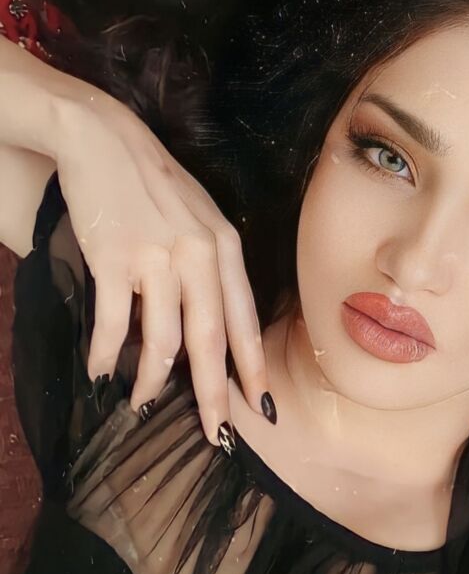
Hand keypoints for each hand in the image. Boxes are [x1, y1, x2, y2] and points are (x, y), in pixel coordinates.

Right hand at [54, 86, 271, 444]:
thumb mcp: (198, 218)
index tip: (263, 407)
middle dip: (213, 394)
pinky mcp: (116, 257)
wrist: (104, 139)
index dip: (253, 368)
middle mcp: (200, 254)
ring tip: (140, 404)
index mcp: (225, 245)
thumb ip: (209, 266)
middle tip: (215, 433)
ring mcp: (158, 256)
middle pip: (212, 340)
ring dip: (150, 382)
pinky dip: (106, 356)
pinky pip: (114, 324)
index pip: (245, 319)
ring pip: (164, 341)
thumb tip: (206, 324)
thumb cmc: (152, 182)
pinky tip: (99, 373)